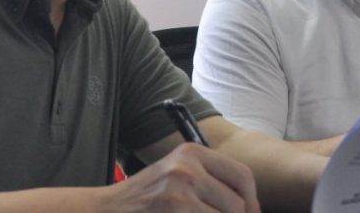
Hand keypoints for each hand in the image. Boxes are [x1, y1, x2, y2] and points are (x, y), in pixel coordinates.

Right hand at [103, 143, 259, 212]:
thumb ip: (210, 182)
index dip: (252, 201)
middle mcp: (188, 167)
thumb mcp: (177, 175)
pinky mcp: (175, 208)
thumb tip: (250, 206)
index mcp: (193, 153)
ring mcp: (180, 190)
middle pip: (238, 203)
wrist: (107, 210)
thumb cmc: (145, 198)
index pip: (242, 176)